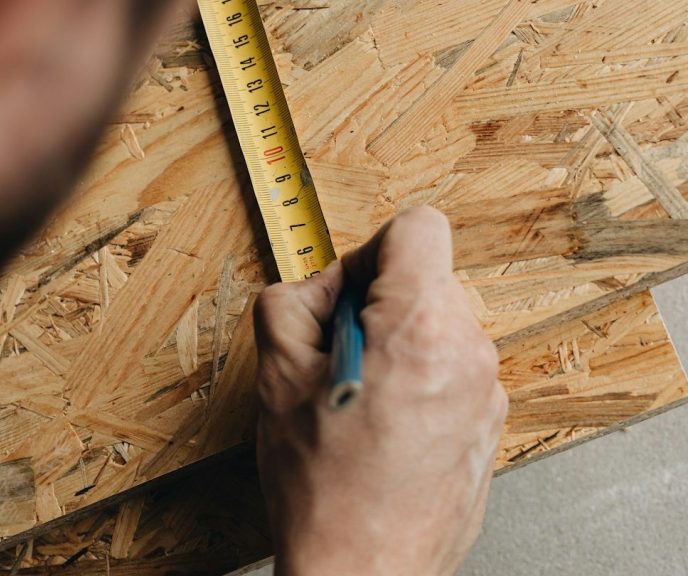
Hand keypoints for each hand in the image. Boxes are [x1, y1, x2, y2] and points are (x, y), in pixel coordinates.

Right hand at [253, 207, 507, 575]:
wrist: (365, 574)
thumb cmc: (325, 489)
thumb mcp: (276, 375)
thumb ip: (295, 299)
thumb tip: (325, 284)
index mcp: (419, 326)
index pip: (419, 226)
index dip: (374, 248)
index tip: (351, 290)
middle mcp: (468, 350)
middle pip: (426, 274)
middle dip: (379, 298)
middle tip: (342, 351)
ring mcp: (486, 387)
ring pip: (439, 317)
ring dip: (398, 337)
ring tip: (362, 392)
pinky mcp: (490, 416)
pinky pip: (452, 360)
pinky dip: (420, 370)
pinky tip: (387, 416)